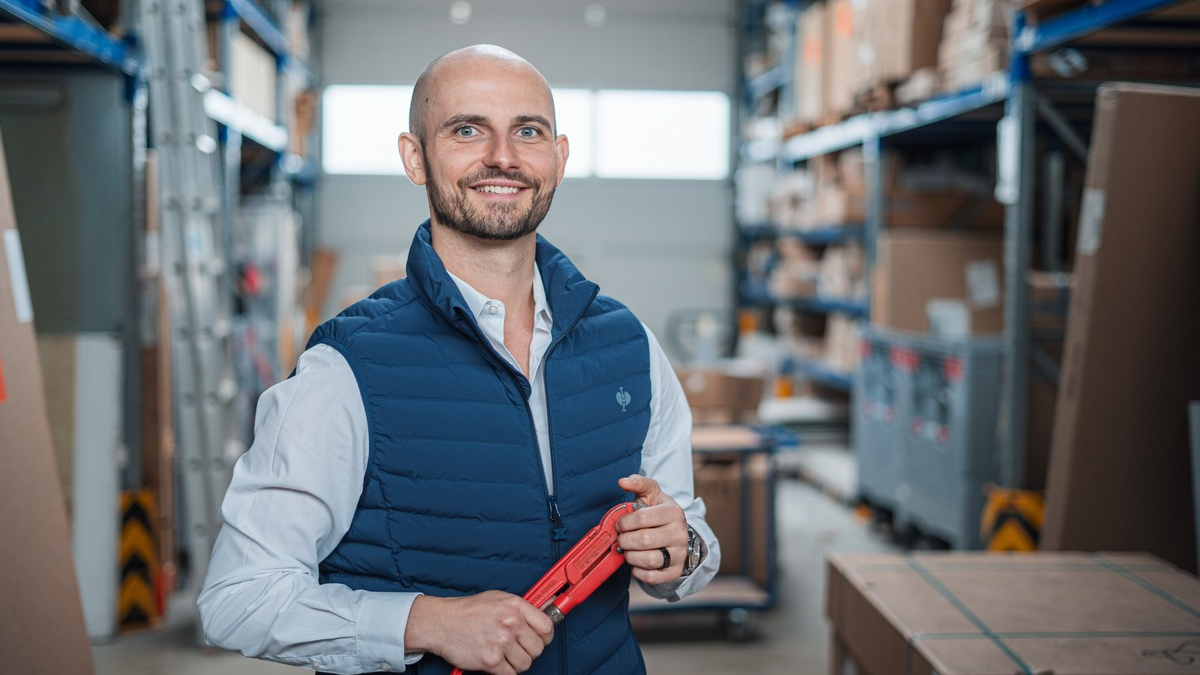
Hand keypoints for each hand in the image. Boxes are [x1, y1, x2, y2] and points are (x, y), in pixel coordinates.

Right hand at [407, 591, 554, 674]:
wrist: (442, 622)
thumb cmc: (469, 611)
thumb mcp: (499, 599)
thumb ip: (523, 606)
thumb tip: (550, 606)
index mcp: (515, 606)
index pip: (547, 627)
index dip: (545, 637)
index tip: (540, 639)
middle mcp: (510, 623)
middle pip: (538, 648)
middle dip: (529, 651)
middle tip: (516, 648)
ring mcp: (501, 642)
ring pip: (526, 664)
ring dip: (516, 663)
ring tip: (504, 655)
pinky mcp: (491, 660)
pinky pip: (511, 674)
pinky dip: (505, 672)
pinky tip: (497, 662)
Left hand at [615, 474, 688, 583]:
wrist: (678, 533)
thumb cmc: (659, 512)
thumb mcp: (652, 494)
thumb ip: (639, 483)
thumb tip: (622, 481)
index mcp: (674, 512)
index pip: (642, 518)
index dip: (624, 522)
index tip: (619, 525)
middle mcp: (680, 534)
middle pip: (644, 540)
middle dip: (625, 540)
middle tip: (621, 539)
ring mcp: (679, 554)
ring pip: (649, 560)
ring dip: (631, 557)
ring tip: (627, 551)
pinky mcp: (674, 571)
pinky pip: (653, 577)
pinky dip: (639, 572)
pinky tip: (635, 563)